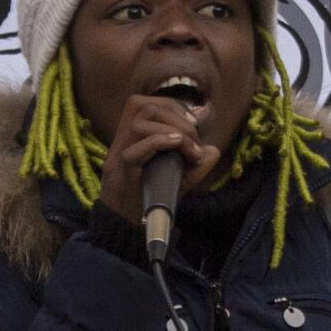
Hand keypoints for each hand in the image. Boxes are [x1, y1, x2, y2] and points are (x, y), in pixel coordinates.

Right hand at [97, 94, 221, 229]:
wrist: (126, 228)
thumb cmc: (149, 200)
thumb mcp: (177, 179)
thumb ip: (194, 163)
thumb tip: (212, 149)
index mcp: (130, 138)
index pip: (144, 103)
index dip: (171, 105)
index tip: (192, 123)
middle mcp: (121, 142)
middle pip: (144, 106)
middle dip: (176, 116)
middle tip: (194, 139)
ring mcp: (118, 155)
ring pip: (140, 124)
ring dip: (173, 130)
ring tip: (190, 149)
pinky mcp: (121, 171)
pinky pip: (137, 149)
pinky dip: (161, 141)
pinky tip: (179, 146)